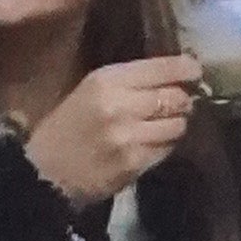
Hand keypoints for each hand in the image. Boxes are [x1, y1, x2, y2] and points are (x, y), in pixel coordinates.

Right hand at [23, 57, 202, 213]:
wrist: (45, 173)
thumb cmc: (67, 126)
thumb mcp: (91, 90)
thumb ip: (129, 81)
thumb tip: (172, 75)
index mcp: (107, 79)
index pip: (160, 67)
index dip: (186, 68)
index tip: (196, 70)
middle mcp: (121, 105)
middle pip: (175, 97)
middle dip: (184, 98)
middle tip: (183, 100)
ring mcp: (129, 137)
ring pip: (177, 125)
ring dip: (178, 123)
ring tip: (169, 123)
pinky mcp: (134, 165)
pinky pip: (167, 149)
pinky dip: (167, 144)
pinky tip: (156, 142)